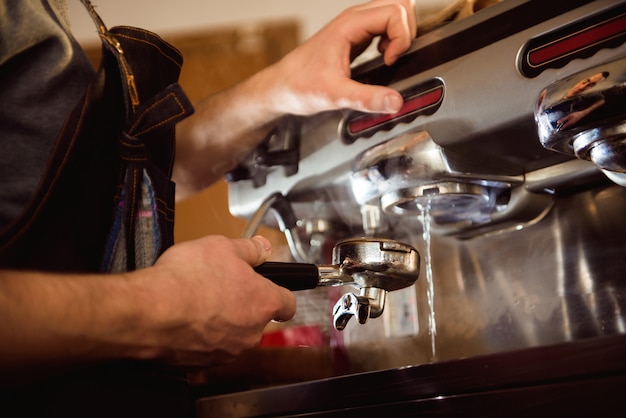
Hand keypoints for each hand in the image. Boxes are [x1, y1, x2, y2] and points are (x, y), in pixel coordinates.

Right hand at [141, 235, 296, 365]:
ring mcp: (226, 351)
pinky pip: (205, 349)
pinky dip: (198, 337)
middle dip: (241, 306)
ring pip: (231, 336)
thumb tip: (262, 248)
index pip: (288, 305)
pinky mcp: (201, 364)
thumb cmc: (187, 280)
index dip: (279, 295)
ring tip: (196, 303)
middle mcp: (250, 332)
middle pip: (256, 320)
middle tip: (220, 288)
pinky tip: (182, 320)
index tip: (271, 290)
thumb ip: (249, 249)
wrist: (151, 312)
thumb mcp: (222, 247)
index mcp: (263, 302)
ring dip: (219, 323)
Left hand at [261, 0, 416, 114]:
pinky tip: (382, 57)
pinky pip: (385, 25)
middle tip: (393, 56)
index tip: (389, 60)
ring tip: (388, 57)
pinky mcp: (356, 36)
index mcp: (349, 25)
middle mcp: (353, 20)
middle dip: (406, 30)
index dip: (401, 37)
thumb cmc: (299, 85)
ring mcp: (355, 26)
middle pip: (398, 5)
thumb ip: (367, 98)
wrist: (281, 87)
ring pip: (393, 11)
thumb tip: (395, 101)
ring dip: (400, 33)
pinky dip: (393, 38)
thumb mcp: (335, 95)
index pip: (394, 11)